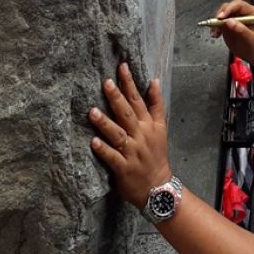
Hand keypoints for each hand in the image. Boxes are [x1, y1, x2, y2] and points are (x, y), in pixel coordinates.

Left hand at [88, 63, 171, 206]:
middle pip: (128, 114)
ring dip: (105, 123)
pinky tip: (93, 142)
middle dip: (117, 97)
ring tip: (92, 112)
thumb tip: (153, 81)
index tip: (121, 67)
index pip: (139, 100)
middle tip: (105, 82)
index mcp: (149, 125)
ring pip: (118, 134)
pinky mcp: (124, 168)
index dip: (130, 83)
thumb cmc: (156, 155)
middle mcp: (141, 136)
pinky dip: (104, 149)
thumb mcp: (161, 128)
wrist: (159, 187)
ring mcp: (132, 152)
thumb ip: (156, 104)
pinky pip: (112, 157)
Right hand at [210, 0, 253, 65]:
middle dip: (220, 15)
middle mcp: (242, 13)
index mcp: (252, 12)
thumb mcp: (251, 38)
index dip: (228, 9)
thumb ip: (241, 30)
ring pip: (221, 14)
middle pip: (227, 7)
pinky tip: (215, 35)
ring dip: (215, 22)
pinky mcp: (228, 25)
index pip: (238, 5)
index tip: (221, 17)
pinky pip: (218, 23)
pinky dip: (215, 28)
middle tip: (215, 25)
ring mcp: (234, 18)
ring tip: (215, 33)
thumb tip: (229, 21)